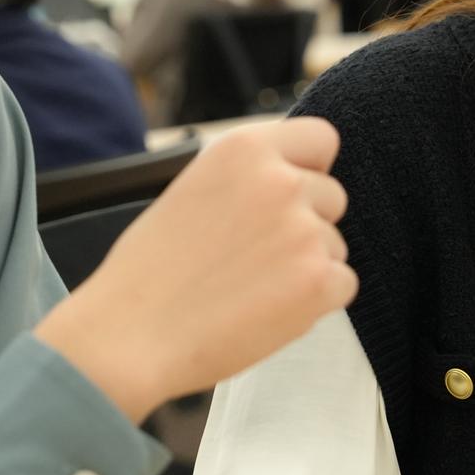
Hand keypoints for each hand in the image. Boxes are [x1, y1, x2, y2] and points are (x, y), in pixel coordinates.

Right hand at [35, 118, 355, 422]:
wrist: (130, 334)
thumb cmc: (151, 270)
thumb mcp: (194, 189)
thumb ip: (248, 177)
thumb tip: (295, 177)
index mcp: (245, 149)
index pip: (321, 139)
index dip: (310, 170)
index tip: (290, 196)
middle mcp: (281, 180)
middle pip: (333, 196)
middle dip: (307, 224)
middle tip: (256, 256)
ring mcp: (305, 230)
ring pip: (335, 245)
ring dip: (307, 266)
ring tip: (249, 287)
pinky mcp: (319, 281)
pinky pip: (343, 285)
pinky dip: (315, 303)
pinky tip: (266, 309)